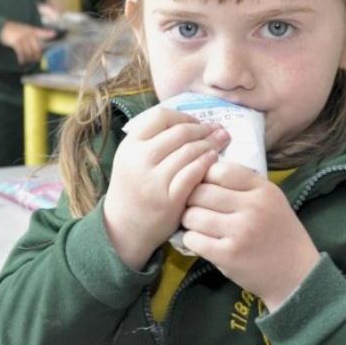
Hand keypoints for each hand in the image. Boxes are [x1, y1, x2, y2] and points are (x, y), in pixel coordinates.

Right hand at [0, 21, 55, 63]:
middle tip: (36, 61)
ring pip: (29, 51)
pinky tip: (21, 62)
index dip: (48, 34)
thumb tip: (44, 37)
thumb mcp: (25, 29)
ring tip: (28, 62)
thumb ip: (33, 34)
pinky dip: (22, 59)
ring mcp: (22, 38)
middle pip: (36, 47)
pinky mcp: (16, 42)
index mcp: (31, 30)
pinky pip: (21, 53)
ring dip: (29, 59)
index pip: (42, 32)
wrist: (1, 27)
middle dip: (36, 56)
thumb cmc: (13, 29)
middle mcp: (28, 34)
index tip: (54, 34)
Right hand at [103, 107, 229, 269]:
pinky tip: (214, 161)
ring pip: (189, 151)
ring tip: (221, 142)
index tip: (197, 122)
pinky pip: (193, 174)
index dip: (184, 116)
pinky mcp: (168, 199)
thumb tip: (188, 122)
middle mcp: (139, 160)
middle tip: (218, 130)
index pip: (161, 117)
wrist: (124, 228)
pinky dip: (207, 163)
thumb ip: (152, 141)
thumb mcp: (131, 159)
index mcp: (129, 145)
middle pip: (179, 132)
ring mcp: (153, 180)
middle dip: (203, 129)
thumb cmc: (133, 189)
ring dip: (210, 144)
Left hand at [181, 161, 320, 310]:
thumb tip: (204, 168)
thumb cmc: (279, 233)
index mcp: (263, 190)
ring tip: (196, 224)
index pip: (220, 170)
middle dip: (191, 199)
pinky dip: (190, 239)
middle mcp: (253, 208)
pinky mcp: (229, 255)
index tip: (205, 186)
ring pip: (192, 215)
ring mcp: (240, 232)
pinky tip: (200, 241)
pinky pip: (193, 239)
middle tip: (194, 207)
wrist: (298, 275)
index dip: (205, 177)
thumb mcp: (271, 199)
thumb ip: (243, 183)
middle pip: (200, 192)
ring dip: (188, 220)